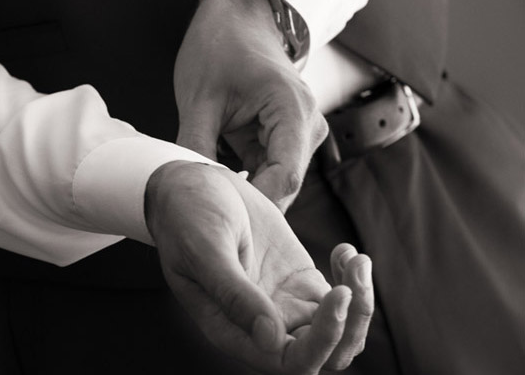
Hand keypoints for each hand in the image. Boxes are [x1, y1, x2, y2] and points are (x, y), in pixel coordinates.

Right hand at [145, 161, 373, 372]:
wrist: (192, 188)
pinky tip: (344, 252)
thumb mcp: (204, 249)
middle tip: (354, 276)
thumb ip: (233, 294)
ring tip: (356, 260)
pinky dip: (352, 279)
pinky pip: (338, 298)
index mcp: (233, 329)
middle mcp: (261, 325)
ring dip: (360, 304)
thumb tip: (270, 340)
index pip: (289, 361)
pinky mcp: (298, 280)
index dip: (322, 340)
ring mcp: (283, 303)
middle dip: (351, 325)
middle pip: (324, 354)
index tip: (338, 294)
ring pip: (338, 330)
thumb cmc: (186, 217)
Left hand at [174, 0, 327, 211]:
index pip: (285, 178)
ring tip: (209, 198)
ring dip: (246, 195)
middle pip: (284, 187)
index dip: (254, 205)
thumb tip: (190, 191)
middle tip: (208, 214)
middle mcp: (307, 126)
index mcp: (293, 110)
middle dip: (248, 204)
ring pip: (277, 185)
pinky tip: (220, 183)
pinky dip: (246, 183)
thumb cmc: (221, 49)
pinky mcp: (288, 140)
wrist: (238, 23)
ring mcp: (301, 134)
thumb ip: (195, 147)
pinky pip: (270, 174)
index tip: (219, 216)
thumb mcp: (199, 99)